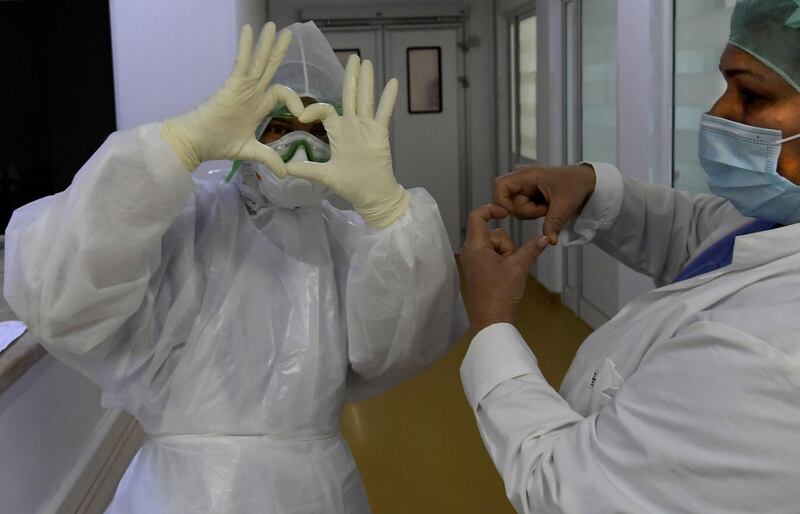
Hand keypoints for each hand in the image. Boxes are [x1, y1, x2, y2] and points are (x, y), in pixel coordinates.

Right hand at [160, 23, 304, 174]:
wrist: (196, 143)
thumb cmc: (218, 144)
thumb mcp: (250, 152)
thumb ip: (268, 158)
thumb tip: (284, 173)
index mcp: (257, 106)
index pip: (281, 94)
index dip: (295, 100)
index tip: (303, 114)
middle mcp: (251, 93)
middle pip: (268, 68)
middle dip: (278, 52)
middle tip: (288, 34)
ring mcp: (242, 88)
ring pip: (258, 62)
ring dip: (265, 44)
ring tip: (273, 26)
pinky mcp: (232, 85)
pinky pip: (242, 63)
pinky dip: (246, 47)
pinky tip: (249, 30)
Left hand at [285, 54, 409, 228]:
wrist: (371, 196)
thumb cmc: (350, 185)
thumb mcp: (323, 175)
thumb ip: (305, 169)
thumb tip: (283, 169)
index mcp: (339, 132)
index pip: (326, 111)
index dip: (313, 109)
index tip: (301, 116)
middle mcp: (353, 126)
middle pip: (350, 96)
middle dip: (351, 77)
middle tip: (353, 57)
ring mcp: (367, 129)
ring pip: (365, 100)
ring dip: (366, 81)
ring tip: (366, 62)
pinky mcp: (380, 134)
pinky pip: (384, 114)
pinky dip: (388, 99)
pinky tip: (392, 82)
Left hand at [460, 204, 549, 334]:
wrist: (491, 320)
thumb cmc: (501, 293)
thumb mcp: (519, 267)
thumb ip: (532, 249)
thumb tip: (545, 237)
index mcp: (475, 246)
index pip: (477, 216)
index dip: (491, 209)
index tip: (507, 212)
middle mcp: (470, 251)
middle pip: (493, 234)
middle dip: (507, 245)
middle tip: (510, 264)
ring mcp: (473, 261)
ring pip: (495, 246)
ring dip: (506, 255)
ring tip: (508, 273)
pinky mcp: (478, 270)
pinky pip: (493, 256)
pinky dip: (502, 261)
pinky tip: (506, 276)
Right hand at [494, 164, 596, 244]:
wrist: (585, 182)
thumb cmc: (575, 184)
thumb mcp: (565, 205)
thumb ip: (553, 223)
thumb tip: (548, 240)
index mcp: (528, 175)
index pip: (500, 185)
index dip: (501, 201)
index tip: (513, 212)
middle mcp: (522, 178)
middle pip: (508, 201)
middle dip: (526, 210)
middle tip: (546, 208)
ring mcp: (524, 185)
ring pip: (515, 207)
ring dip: (531, 212)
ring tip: (548, 206)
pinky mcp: (527, 192)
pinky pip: (522, 207)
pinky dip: (533, 211)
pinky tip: (545, 206)